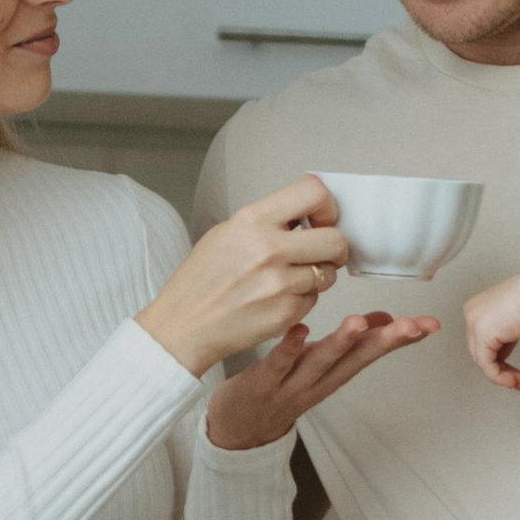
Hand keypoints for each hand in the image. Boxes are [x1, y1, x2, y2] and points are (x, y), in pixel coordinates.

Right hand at [140, 180, 346, 374]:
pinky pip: (314, 299)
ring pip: (327, 273)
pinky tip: (276, 299)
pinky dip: (302, 299)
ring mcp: (280, 283)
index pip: (315, 194)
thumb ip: (268, 220)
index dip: (327, 207)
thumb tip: (305, 214)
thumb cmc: (200, 282)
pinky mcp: (286, 313)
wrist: (184, 325)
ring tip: (289, 279)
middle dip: (334, 246)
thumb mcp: (226, 233)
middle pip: (335, 239)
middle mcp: (269, 249)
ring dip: (316, 276)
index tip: (322, 218)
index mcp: (252, 221)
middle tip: (322, 252)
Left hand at [205, 309, 436, 450]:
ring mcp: (290, 385)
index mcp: (333, 376)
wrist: (235, 432)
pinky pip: (276, 364)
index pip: (372, 354)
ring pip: (320, 363)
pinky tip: (300, 330)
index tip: (430, 324)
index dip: (401, 339)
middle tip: (412, 325)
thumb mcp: (319, 368)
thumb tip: (379, 319)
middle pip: (355, 361)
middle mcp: (317, 383)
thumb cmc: (277, 392)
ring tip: (359, 323)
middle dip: (385, 342)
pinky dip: (289, 348)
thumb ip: (348, 344)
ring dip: (341, 344)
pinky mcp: (261, 383)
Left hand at [464, 262, 519, 388]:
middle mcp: (471, 313)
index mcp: (476, 306)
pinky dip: (500, 377)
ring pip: (482, 360)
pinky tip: (513, 381)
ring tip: (517, 382)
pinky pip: (487, 365)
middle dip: (499, 367)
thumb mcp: (513, 317)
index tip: (512, 368)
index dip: (497, 356)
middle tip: (515, 379)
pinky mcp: (482, 335)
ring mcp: (474, 323)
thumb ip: (503, 334)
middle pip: (479, 350)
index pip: (480, 339)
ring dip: (501, 375)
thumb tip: (502, 353)